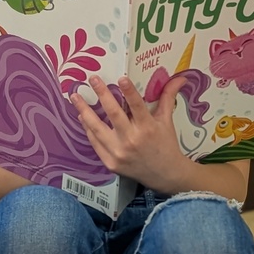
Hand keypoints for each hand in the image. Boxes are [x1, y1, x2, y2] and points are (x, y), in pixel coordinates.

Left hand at [70, 74, 189, 192]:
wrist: (164, 175)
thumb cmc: (165, 144)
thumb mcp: (166, 121)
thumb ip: (167, 97)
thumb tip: (179, 78)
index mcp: (148, 128)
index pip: (137, 106)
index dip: (129, 92)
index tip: (121, 78)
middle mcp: (132, 140)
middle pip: (113, 114)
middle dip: (101, 94)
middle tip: (92, 79)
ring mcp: (119, 153)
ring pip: (97, 128)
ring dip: (84, 111)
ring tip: (75, 96)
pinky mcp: (110, 163)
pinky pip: (95, 143)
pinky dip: (88, 129)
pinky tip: (82, 117)